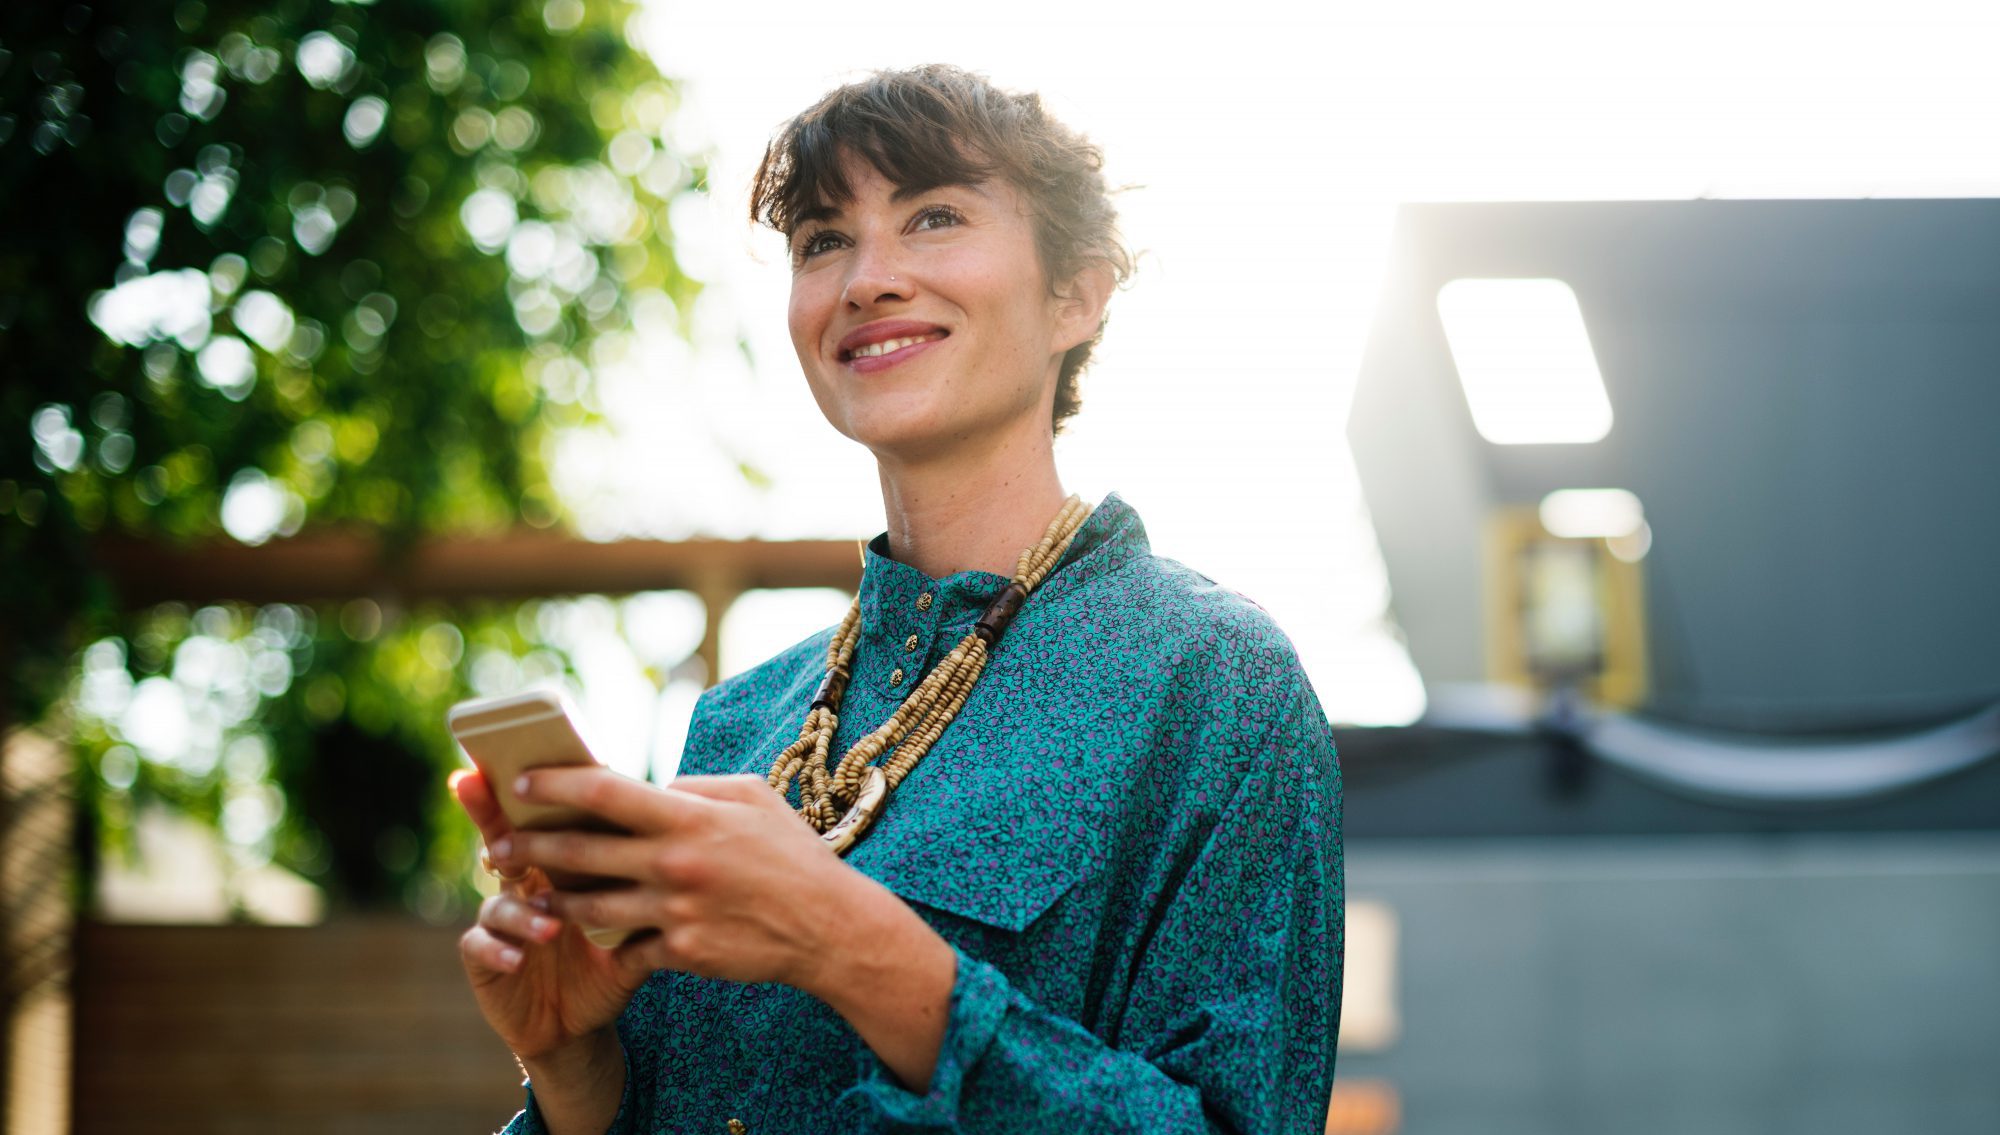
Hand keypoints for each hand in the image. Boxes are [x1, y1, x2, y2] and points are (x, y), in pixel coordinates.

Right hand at [451, 769, 648, 1065]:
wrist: (583, 1022)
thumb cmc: (612, 958)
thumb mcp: (636, 918)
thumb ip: (651, 878)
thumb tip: (690, 832)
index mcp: (560, 864)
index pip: (546, 818)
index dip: (533, 790)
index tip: (527, 763)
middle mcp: (524, 883)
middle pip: (502, 839)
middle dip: (490, 817)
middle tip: (492, 804)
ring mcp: (500, 919)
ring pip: (498, 901)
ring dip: (522, 910)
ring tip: (550, 925)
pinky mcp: (485, 958)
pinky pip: (480, 947)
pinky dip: (498, 950)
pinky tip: (516, 959)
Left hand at [500, 768, 958, 1089]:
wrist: (829, 926)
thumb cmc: (791, 854)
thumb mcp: (752, 797)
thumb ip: (695, 788)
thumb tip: (653, 787)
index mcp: (689, 817)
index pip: (603, 791)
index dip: (554, 784)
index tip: (520, 782)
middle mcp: (674, 863)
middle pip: (579, 852)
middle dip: (528, 847)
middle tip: (497, 844)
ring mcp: (675, 911)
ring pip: (589, 907)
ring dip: (552, 899)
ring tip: (529, 894)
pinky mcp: (681, 953)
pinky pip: (627, 946)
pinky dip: (609, 940)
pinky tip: (589, 936)